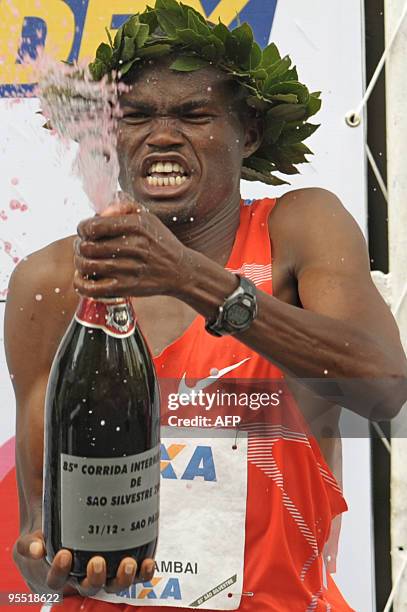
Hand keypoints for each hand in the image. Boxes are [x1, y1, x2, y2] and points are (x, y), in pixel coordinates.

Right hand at [16, 529, 154, 595]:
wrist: (60, 531)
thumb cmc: (43, 538)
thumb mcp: (29, 541)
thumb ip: (29, 544)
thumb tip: (37, 547)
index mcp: (58, 577)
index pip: (57, 582)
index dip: (60, 572)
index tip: (64, 554)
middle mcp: (82, 579)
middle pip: (89, 587)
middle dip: (95, 577)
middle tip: (97, 561)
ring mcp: (104, 575)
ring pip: (114, 585)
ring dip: (123, 578)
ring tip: (128, 563)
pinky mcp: (120, 566)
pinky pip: (134, 575)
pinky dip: (143, 572)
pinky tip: (149, 562)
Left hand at [74, 195, 190, 298]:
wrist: (180, 271)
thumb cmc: (160, 243)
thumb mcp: (148, 217)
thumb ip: (123, 206)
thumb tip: (100, 209)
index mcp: (135, 225)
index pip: (92, 226)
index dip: (82, 228)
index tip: (86, 231)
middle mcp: (132, 246)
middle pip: (86, 246)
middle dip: (79, 245)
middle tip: (84, 247)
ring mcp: (129, 269)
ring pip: (86, 266)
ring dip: (80, 262)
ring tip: (86, 260)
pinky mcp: (126, 288)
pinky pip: (91, 289)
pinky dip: (80, 283)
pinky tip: (82, 278)